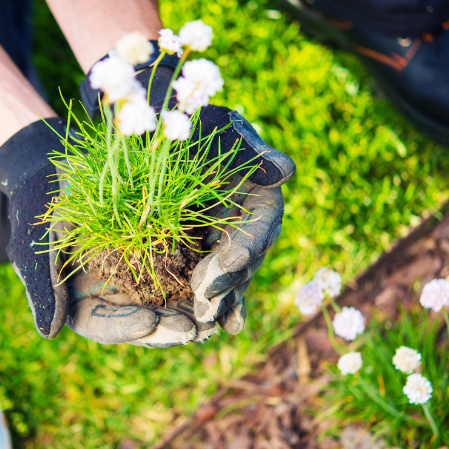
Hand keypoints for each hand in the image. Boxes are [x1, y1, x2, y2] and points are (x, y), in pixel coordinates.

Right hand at [0, 118, 216, 345]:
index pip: (103, 325)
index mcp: (80, 300)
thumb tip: (49, 332)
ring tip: (212, 318)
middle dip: (167, 328)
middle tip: (192, 329)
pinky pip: (185, 271)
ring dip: (191, 312)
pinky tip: (222, 282)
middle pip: (143, 323)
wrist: (60, 165)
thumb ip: (45, 286)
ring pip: (168, 303)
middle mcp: (114, 295)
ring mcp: (140, 276)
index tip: (148, 323)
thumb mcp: (40, 240)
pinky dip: (202, 279)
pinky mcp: (163, 252)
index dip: (125, 328)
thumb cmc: (42, 203)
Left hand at [187, 106, 294, 331]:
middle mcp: (248, 224)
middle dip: (227, 284)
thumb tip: (286, 170)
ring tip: (202, 322)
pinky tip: (198, 327)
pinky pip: (207, 282)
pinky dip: (207, 302)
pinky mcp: (201, 253)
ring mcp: (225, 242)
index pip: (261, 226)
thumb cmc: (193, 122)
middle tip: (206, 304)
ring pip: (228, 278)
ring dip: (217, 301)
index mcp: (261, 195)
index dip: (247, 245)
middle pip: (245, 261)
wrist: (161, 130)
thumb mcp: (219, 129)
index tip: (230, 262)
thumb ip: (249, 151)